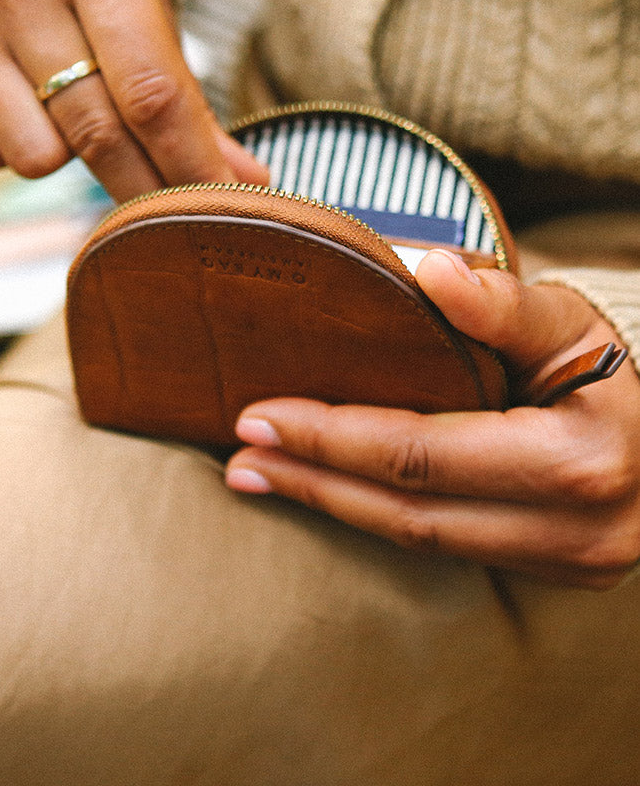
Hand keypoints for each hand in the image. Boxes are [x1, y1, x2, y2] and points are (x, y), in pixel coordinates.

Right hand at [0, 0, 266, 200]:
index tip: (220, 210)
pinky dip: (21, 145)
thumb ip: (189, 99)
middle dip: (146, 191)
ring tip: (79, 119)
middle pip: (99, 134)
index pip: (153, 95)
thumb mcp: (150, 8)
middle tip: (175, 216)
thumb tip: (244, 179)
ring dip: (71, 158)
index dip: (191, 166)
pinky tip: (31, 110)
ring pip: (37, 156)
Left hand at [226, 249, 639, 588]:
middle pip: (409, 513)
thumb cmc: (617, 364)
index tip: (259, 413)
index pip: (421, 454)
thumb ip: (500, 302)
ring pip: (423, 544)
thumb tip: (424, 268)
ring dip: (337, 508)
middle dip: (314, 483)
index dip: (332, 435)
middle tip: (240, 458)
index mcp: (575, 460)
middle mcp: (574, 530)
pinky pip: (448, 550)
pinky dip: (383, 518)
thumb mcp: (568, 320)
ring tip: (267, 478)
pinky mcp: (555, 574)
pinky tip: (337, 493)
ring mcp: (567, 563)